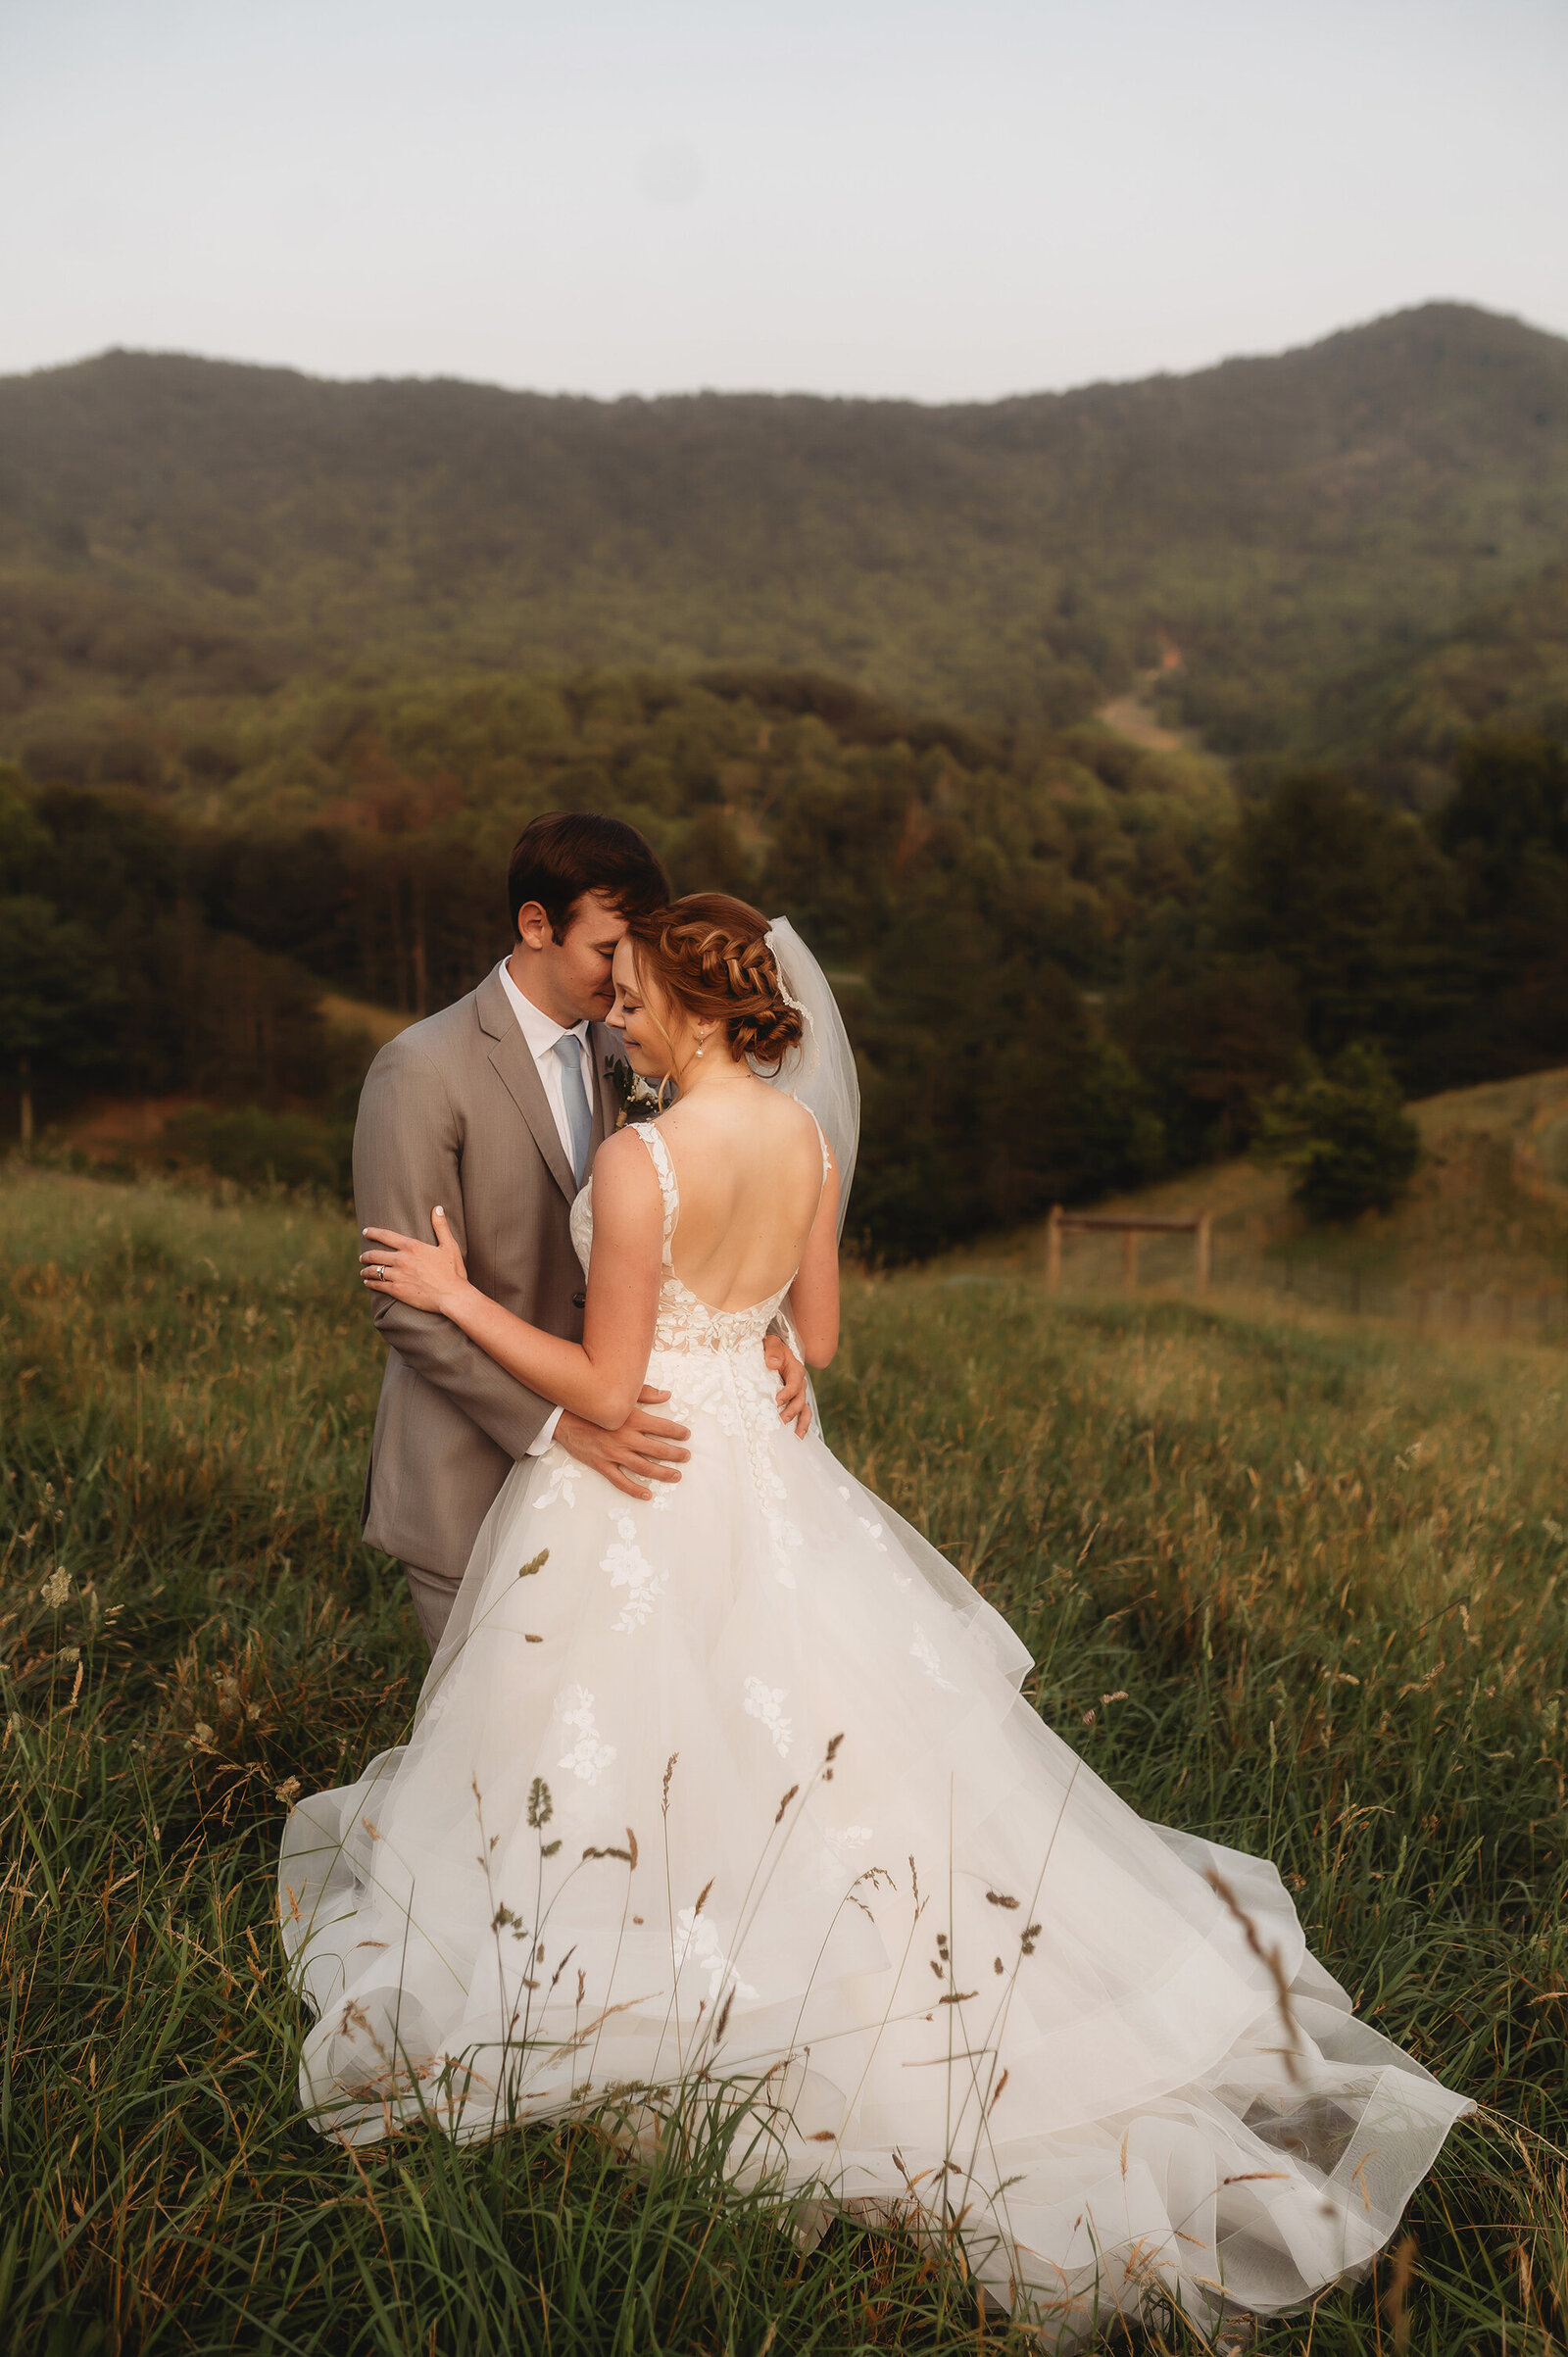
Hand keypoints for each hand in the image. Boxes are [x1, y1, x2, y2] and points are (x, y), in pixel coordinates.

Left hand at [361, 1207, 469, 1315]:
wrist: (452, 1295)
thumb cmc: (453, 1271)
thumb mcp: (449, 1246)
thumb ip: (441, 1226)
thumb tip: (437, 1208)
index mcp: (412, 1246)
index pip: (386, 1236)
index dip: (373, 1233)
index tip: (365, 1232)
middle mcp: (402, 1259)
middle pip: (375, 1255)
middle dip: (366, 1255)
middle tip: (362, 1257)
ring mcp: (398, 1275)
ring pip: (374, 1271)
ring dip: (366, 1270)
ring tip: (363, 1271)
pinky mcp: (397, 1291)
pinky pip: (378, 1285)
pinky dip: (370, 1283)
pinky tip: (368, 1283)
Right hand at [556, 1388, 691, 1500]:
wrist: (564, 1418)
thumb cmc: (594, 1406)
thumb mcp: (619, 1396)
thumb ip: (645, 1394)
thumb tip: (667, 1395)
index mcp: (632, 1419)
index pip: (662, 1427)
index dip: (677, 1432)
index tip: (687, 1435)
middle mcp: (625, 1438)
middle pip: (657, 1449)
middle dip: (675, 1454)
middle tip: (687, 1457)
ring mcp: (613, 1453)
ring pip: (643, 1467)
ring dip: (662, 1473)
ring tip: (676, 1476)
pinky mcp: (602, 1465)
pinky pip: (621, 1481)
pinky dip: (635, 1489)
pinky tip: (647, 1494)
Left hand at [765, 1334, 810, 1438]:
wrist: (770, 1351)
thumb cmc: (770, 1347)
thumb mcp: (771, 1343)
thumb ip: (773, 1350)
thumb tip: (772, 1364)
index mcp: (795, 1369)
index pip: (794, 1383)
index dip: (787, 1393)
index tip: (776, 1401)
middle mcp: (799, 1382)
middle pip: (800, 1399)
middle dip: (791, 1411)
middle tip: (780, 1420)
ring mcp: (798, 1393)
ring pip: (804, 1408)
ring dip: (801, 1422)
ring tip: (796, 1435)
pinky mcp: (794, 1399)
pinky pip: (802, 1412)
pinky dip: (802, 1424)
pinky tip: (798, 1436)